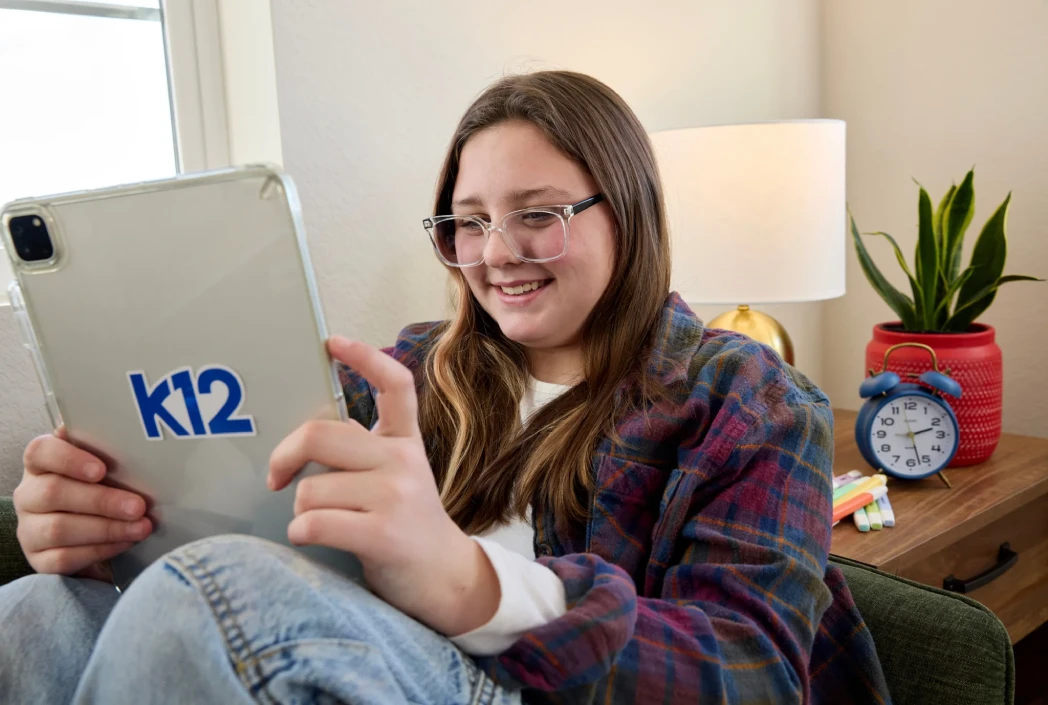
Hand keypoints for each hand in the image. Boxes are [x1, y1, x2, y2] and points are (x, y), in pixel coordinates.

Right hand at [14, 428, 151, 577]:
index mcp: (41, 464)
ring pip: (58, 528)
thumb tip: (134, 441)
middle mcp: (29, 495)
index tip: (101, 470)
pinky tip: (125, 542)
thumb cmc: (103, 489)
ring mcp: (29, 529)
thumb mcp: (107, 468)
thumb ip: (110, 454)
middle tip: (138, 506)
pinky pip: (64, 558)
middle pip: (53, 493)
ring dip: (106, 528)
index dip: (69, 459)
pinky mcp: (39, 559)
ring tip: (140, 527)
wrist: (96, 533)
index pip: (41, 452)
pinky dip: (100, 550)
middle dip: (101, 500)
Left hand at [268, 336, 499, 635]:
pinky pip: (313, 523)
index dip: (363, 357)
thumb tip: (310, 436)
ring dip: (302, 512)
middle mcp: (403, 461)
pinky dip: (301, 534)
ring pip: (309, 490)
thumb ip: (364, 451)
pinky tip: (315, 539)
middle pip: (319, 436)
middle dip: (285, 457)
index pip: (394, 385)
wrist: (444, 577)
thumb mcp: (397, 476)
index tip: (333, 342)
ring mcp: (396, 496)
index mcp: (405, 442)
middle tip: (278, 477)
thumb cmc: (405, 524)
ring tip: (326, 524)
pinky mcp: (383, 534)